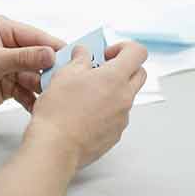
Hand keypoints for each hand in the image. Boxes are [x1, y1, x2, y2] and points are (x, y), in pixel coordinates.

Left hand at [0, 16, 64, 117]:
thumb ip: (23, 58)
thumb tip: (51, 54)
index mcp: (6, 30)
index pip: (39, 38)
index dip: (56, 49)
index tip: (75, 60)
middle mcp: (11, 46)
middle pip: (42, 58)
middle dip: (53, 71)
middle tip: (67, 83)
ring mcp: (11, 67)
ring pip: (37, 77)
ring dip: (45, 88)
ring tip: (55, 98)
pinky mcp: (10, 85)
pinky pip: (29, 91)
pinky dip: (34, 100)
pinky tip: (41, 108)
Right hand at [27, 42, 147, 168]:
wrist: (55, 147)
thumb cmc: (59, 111)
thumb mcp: (65, 74)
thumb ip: (79, 59)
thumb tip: (83, 53)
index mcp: (115, 78)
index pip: (138, 53)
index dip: (124, 48)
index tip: (107, 54)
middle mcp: (124, 97)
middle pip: (139, 74)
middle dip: (123, 68)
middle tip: (100, 70)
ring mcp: (122, 118)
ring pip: (127, 96)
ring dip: (113, 90)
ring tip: (86, 94)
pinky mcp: (115, 135)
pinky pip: (117, 116)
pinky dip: (106, 110)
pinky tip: (84, 114)